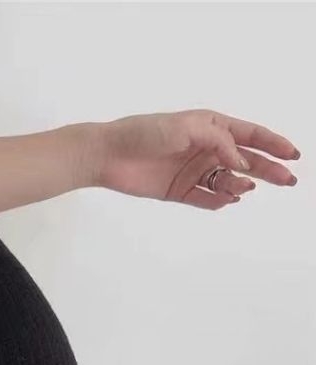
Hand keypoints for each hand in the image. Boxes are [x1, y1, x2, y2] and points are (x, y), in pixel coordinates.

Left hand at [92, 109, 300, 209]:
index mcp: (210, 127)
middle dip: (268, 169)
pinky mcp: (178, 190)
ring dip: (239, 185)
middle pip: (245, 161)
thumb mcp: (187, 128)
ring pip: (226, 182)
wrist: (108, 155)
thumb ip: (218, 142)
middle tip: (288, 180)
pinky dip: (218, 201)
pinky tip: (228, 199)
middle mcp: (205, 149)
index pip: (250, 135)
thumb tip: (242, 162)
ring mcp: (192, 171)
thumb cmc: (144, 132)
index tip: (293, 154)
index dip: (273, 144)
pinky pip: (205, 198)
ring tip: (243, 188)